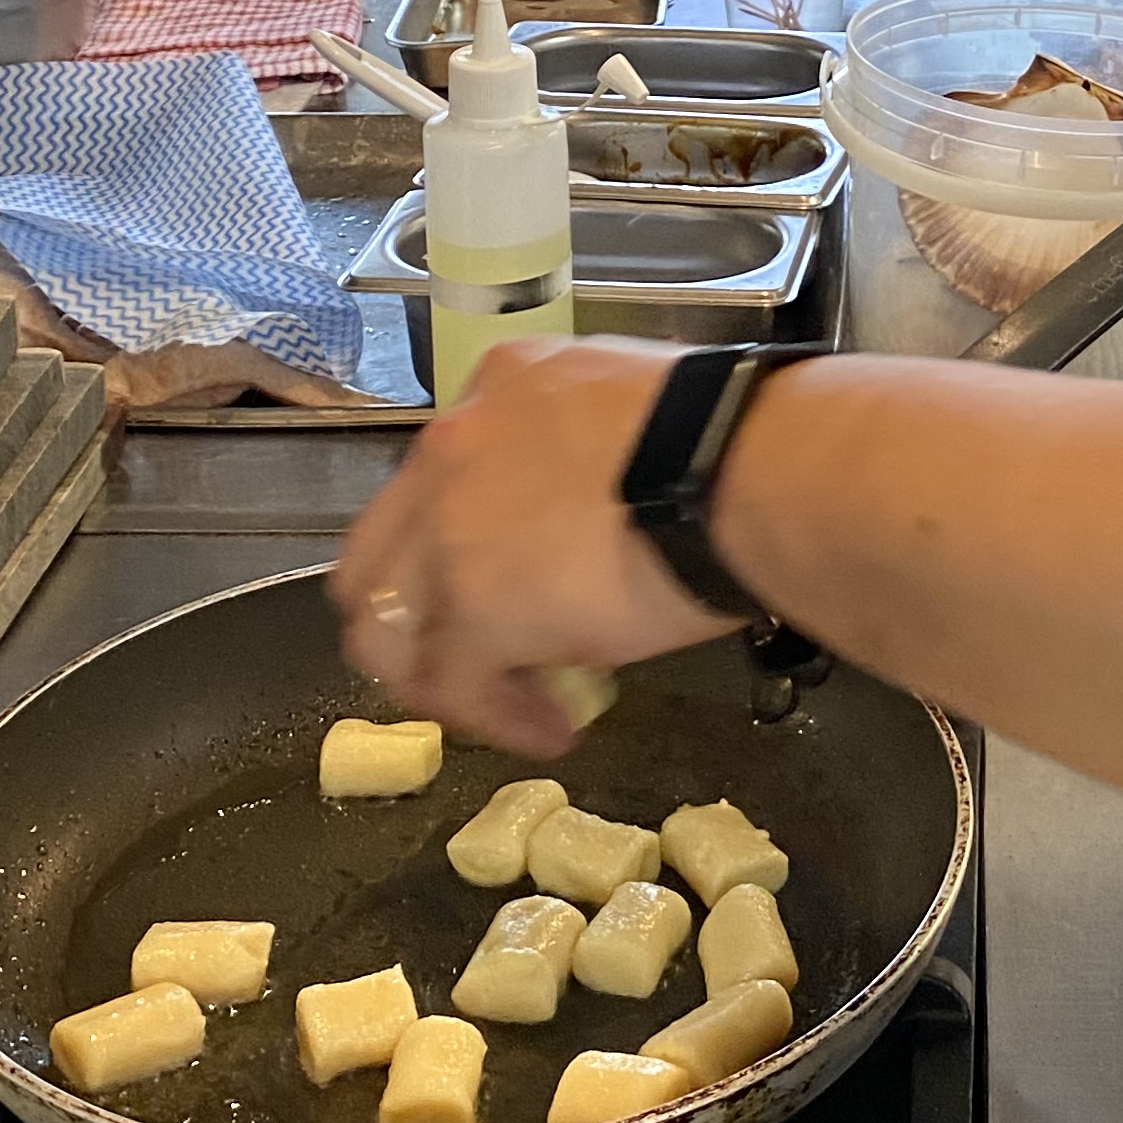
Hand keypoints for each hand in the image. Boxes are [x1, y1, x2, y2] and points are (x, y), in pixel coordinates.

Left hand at [332, 335, 736, 751]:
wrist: (743, 467)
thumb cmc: (728, 434)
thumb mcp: (625, 410)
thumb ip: (580, 452)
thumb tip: (599, 518)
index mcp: (495, 389)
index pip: (441, 480)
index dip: (467, 546)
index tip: (520, 584)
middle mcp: (451, 448)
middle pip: (379, 554)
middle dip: (416, 618)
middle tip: (471, 659)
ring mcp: (449, 528)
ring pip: (390, 625)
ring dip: (443, 677)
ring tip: (508, 709)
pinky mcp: (474, 606)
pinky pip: (456, 683)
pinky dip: (497, 718)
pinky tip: (552, 732)